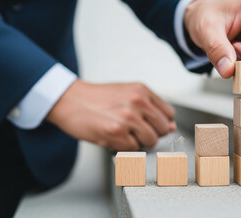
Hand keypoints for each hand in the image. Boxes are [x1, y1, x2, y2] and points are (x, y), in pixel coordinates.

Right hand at [46, 80, 175, 150]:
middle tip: (133, 130)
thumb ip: (150, 108)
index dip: (160, 123)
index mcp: (142, 90)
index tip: (150, 125)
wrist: (69, 100)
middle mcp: (138, 101)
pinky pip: (133, 149)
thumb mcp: (126, 94)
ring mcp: (128, 117)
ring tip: (122, 132)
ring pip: (150, 140)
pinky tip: (112, 136)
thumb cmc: (95, 99)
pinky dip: (124, 147)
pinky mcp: (116, 132)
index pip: (169, 113)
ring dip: (137, 141)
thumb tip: (171, 126)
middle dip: (150, 133)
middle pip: (163, 129)